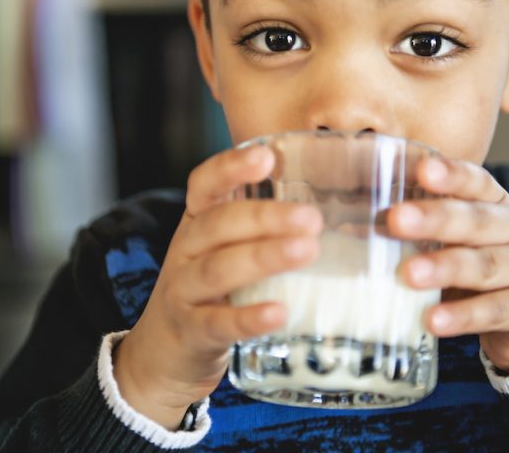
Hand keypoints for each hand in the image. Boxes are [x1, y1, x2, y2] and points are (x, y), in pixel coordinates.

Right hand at [114, 146, 322, 427]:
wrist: (163, 352)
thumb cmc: (210, 290)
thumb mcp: (224, 250)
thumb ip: (264, 228)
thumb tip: (346, 210)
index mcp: (196, 222)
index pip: (203, 185)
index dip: (230, 167)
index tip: (266, 156)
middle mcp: (185, 251)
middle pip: (218, 225)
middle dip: (264, 217)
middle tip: (311, 218)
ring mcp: (183, 292)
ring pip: (218, 269)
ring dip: (263, 257)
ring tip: (305, 251)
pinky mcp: (192, 333)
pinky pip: (218, 323)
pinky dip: (248, 318)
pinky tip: (279, 312)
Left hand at [390, 158, 508, 372]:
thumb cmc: (481, 269)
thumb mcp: (457, 243)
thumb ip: (419, 233)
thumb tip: (351, 227)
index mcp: (495, 204)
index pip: (476, 182)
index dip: (452, 175)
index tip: (422, 168)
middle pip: (477, 221)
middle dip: (436, 219)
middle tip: (396, 219)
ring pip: (486, 265)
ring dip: (445, 268)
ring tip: (409, 275)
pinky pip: (496, 311)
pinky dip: (463, 315)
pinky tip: (433, 320)